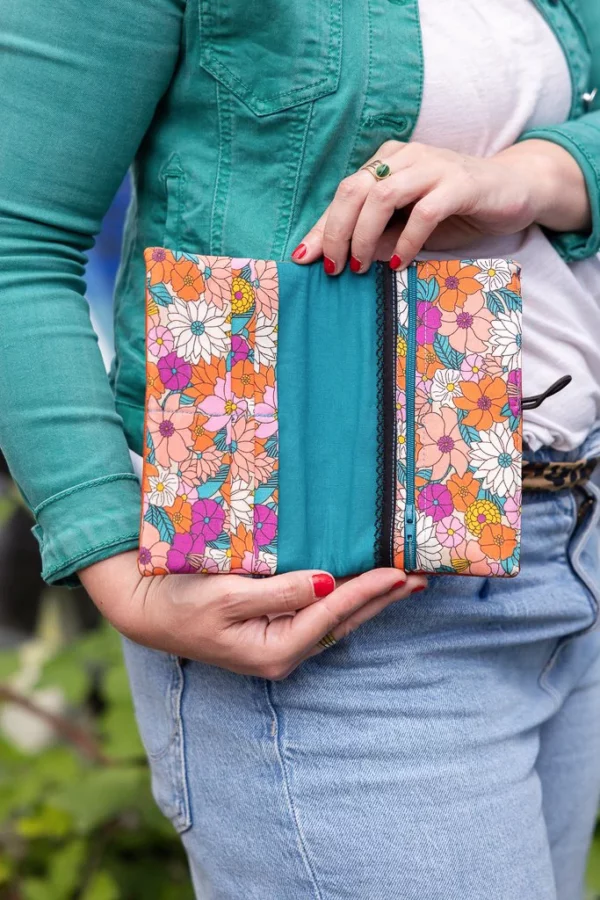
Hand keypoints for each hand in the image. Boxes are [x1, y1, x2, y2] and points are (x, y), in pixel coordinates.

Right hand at [79, 552, 426, 679]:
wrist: (145, 610)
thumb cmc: (180, 601)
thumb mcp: (227, 596)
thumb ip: (280, 593)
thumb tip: (330, 584)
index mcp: (274, 649)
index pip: (332, 614)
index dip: (368, 591)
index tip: (400, 571)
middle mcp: (283, 653)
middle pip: (344, 622)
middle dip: (383, 599)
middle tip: (421, 576)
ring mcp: (279, 644)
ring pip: (337, 620)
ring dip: (371, 599)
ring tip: (405, 581)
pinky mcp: (272, 630)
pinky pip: (320, 614)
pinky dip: (346, 598)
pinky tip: (362, 586)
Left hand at [292, 139, 590, 273]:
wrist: (516, 190)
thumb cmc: (456, 211)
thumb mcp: (408, 227)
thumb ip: (377, 237)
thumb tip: (340, 260)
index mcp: (388, 161)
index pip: (345, 193)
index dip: (322, 227)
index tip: (303, 258)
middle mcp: (406, 156)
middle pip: (355, 189)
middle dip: (336, 232)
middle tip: (334, 268)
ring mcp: (433, 166)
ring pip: (382, 195)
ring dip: (364, 236)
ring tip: (360, 267)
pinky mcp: (460, 184)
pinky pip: (424, 211)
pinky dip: (407, 240)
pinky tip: (400, 262)